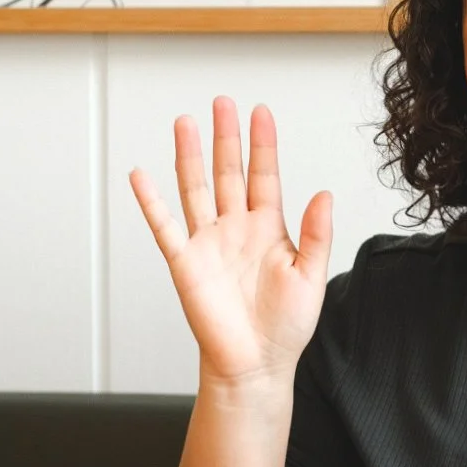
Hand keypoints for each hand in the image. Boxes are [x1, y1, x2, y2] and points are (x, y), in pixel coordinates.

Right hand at [129, 97, 331, 388]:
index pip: (264, 175)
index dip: (262, 144)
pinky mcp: (185, 263)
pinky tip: (141, 176)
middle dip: (225, 137)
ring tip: (185, 123)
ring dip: (190, 156)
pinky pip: (165, 227)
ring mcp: (208, 243)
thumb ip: (317, 234)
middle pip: (227, 172)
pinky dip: (151, 202)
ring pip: (196, 189)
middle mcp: (235, 228)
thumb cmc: (286, 325)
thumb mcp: (311, 276)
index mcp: (268, 228)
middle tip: (222, 103)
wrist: (255, 364)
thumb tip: (325, 193)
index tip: (260, 111)